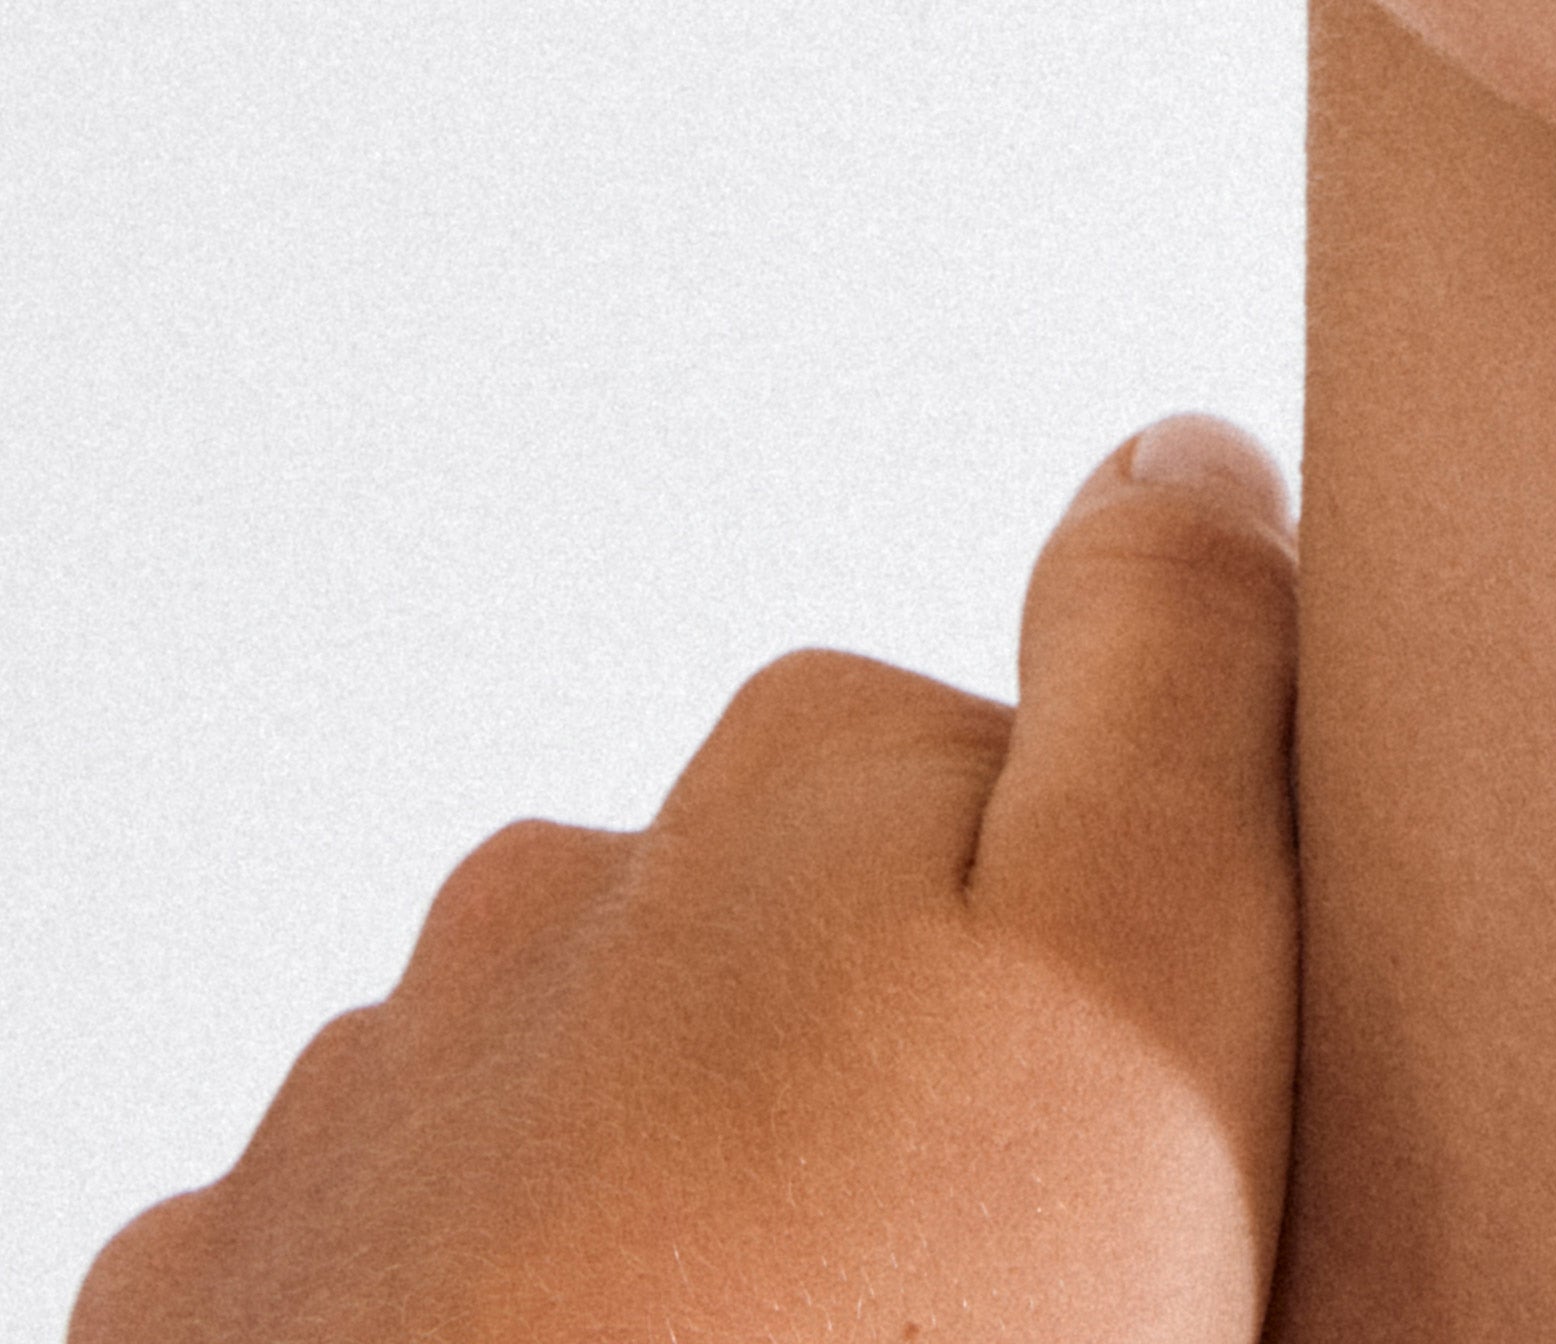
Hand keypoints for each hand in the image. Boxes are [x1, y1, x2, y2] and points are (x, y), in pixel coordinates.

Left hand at [73, 416, 1301, 1343]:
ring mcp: (361, 1118)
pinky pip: (418, 1286)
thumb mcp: (1147, 971)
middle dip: (891, 1103)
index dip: (1129, 985)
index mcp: (799, 769)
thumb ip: (1184, 665)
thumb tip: (1176, 447)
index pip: (1033, 794)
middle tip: (995, 1311)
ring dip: (698, 1232)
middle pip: (803, 966)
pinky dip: (524, 1338)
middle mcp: (554, 893)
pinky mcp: (225, 1324)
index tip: (1146, 1157)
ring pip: (609, 1130)